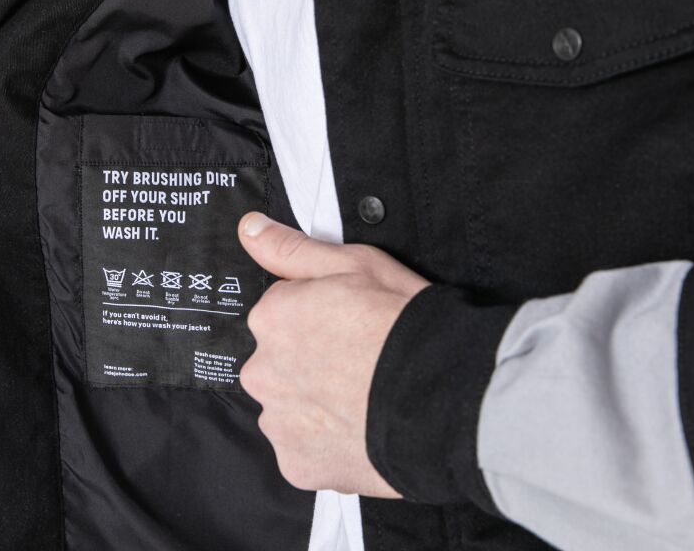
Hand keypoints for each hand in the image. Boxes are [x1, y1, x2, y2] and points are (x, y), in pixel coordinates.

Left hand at [236, 212, 427, 497]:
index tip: (352, 325)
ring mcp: (278, 422)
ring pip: (290, 408)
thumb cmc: (405, 327)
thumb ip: (292, 249)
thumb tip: (249, 228)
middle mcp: (262, 371)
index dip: (321, 318)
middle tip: (360, 365)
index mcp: (272, 318)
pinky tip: (360, 430)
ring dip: (316, 406)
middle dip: (311, 364)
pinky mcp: (296, 465)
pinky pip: (304, 451)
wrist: (444, 397)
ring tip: (364, 400)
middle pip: (280, 363)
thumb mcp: (355, 264)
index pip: (282, 314)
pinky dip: (327, 444)